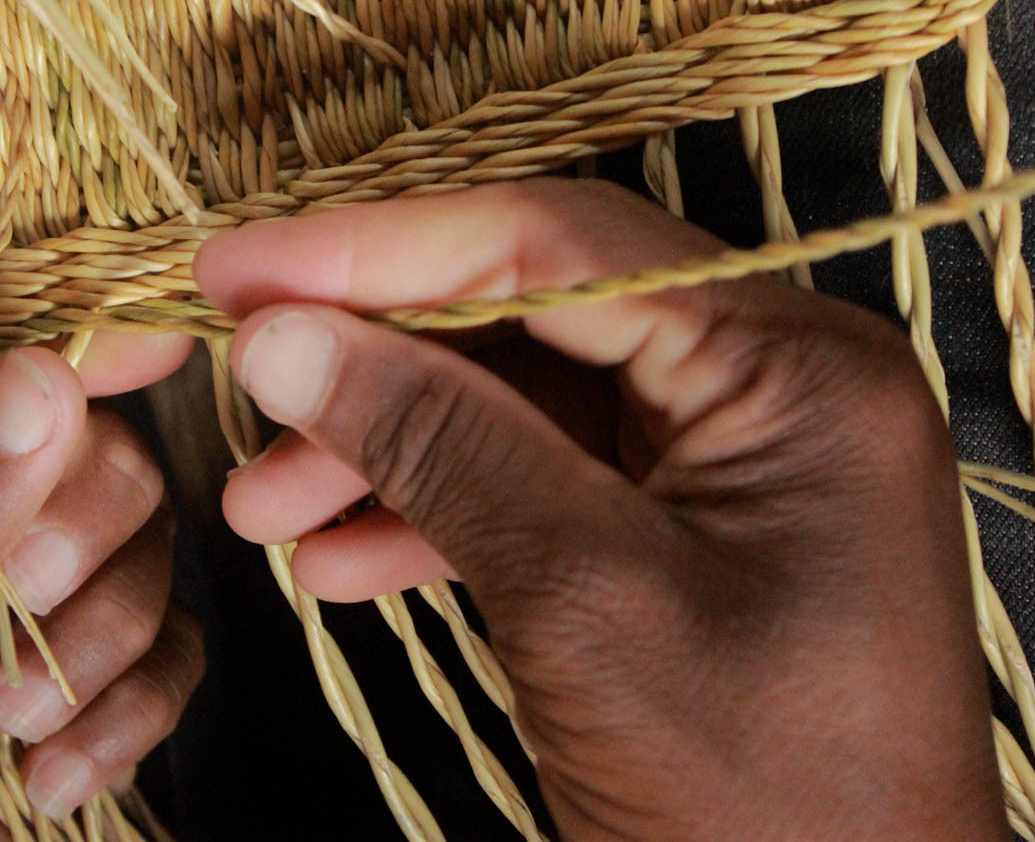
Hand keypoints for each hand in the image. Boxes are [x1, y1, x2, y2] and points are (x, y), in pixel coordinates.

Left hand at [0, 332, 203, 840]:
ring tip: (10, 727)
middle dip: (79, 531)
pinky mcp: (90, 700)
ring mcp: (28, 626)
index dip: (68, 359)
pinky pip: (173, 657)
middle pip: (90, 459)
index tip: (153, 348)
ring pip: (148, 555)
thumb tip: (32, 378)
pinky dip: (131, 716)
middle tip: (20, 608)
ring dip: (98, 643)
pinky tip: (52, 779)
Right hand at [196, 180, 1006, 840]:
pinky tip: (336, 560)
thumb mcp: (581, 599)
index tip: (241, 268)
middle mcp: (768, 388)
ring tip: (263, 504)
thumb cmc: (758, 799)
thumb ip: (436, 443)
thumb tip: (284, 340)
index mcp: (792, 368)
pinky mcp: (679, 538)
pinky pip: (537, 490)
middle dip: (374, 357)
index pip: (557, 248)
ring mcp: (724, 466)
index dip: (381, 248)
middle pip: (528, 320)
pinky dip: (434, 515)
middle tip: (241, 370)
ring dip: (384, 445)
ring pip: (516, 408)